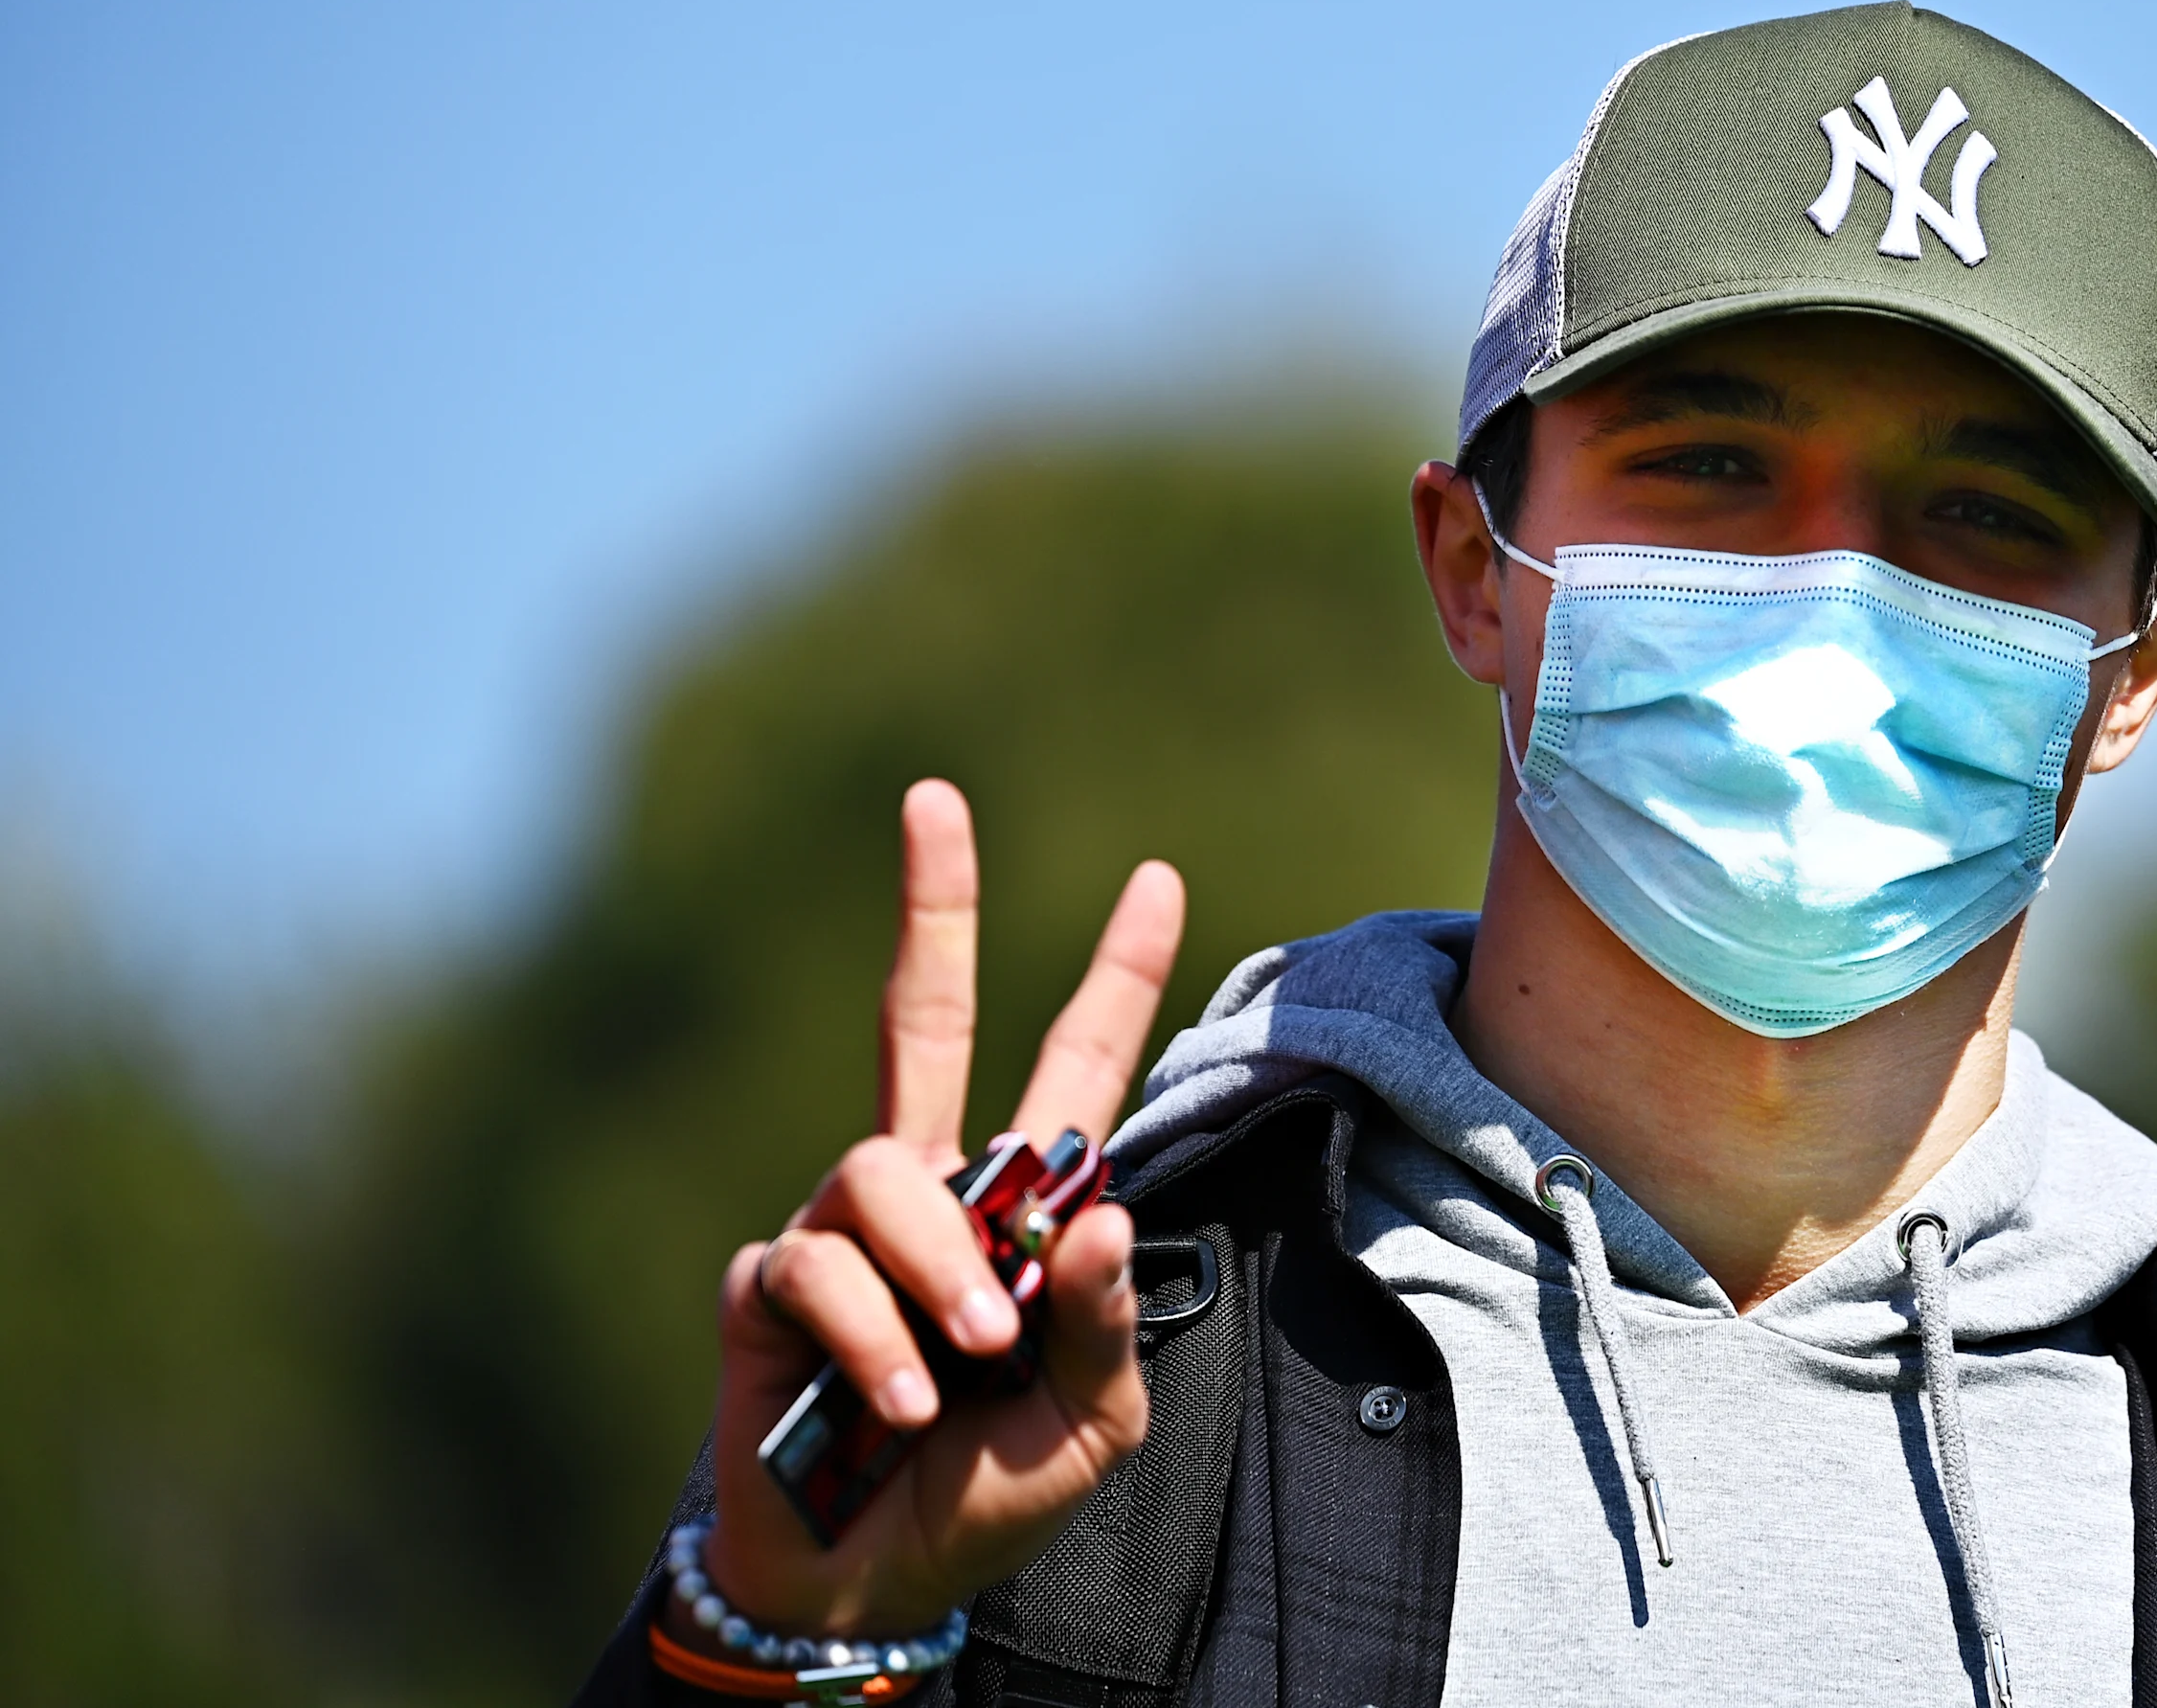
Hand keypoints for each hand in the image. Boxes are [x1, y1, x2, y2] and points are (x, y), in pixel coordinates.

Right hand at [681, 778, 1184, 1641]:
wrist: (881, 1586)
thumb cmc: (992, 1493)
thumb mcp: (1093, 1422)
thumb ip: (1104, 1319)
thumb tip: (1102, 1209)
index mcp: (1020, 1208)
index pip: (1073, 1069)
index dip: (1114, 978)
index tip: (1160, 878)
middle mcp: (927, 1193)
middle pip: (919, 1018)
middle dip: (932, 907)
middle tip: (936, 799)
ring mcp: (840, 1233)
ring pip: (887, 1171)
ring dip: (943, 1264)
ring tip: (975, 1356)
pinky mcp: (767, 1291)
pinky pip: (821, 1273)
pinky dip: (879, 1342)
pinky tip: (905, 1407)